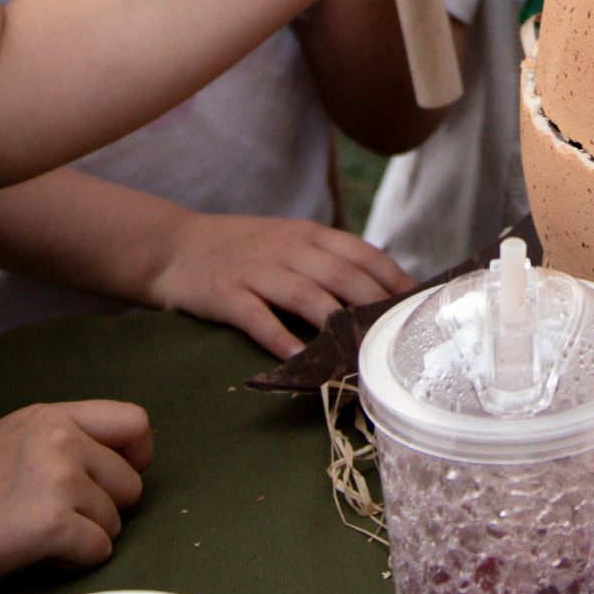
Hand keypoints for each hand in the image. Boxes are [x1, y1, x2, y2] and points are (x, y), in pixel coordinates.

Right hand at [0, 398, 151, 593]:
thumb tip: (104, 465)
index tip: (112, 484)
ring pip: (116, 522)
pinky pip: (98, 551)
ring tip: (37, 540)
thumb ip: (56, 443)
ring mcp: (58, 477)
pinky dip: (74, 564)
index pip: (134, 422)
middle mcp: (60, 438)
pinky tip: (37, 557)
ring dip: (85, 539)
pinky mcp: (51, 522)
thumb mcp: (7, 443)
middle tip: (58, 524)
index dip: (135, 459)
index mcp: (49, 416)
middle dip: (104, 511)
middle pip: (131, 482)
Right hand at [146, 209, 409, 360]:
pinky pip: (258, 317)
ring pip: (305, 295)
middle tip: (397, 338)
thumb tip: (380, 293)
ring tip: (359, 353)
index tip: (419, 305)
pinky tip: (299, 359)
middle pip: (341, 275)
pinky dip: (279, 338)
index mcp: (309, 234)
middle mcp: (288, 248)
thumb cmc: (242, 250)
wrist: (174, 246)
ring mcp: (256, 270)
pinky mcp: (226, 294)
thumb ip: (327, 261)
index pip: (363, 254)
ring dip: (335, 324)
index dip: (393, 279)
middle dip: (374, 305)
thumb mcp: (288, 242)